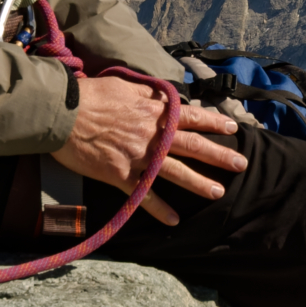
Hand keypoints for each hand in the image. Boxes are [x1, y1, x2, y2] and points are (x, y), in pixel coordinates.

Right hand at [50, 76, 246, 224]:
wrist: (63, 113)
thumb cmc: (91, 95)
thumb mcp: (126, 86)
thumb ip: (150, 95)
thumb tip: (167, 98)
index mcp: (155, 111)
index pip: (192, 116)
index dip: (213, 123)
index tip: (232, 129)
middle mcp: (152, 134)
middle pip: (193, 145)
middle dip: (219, 155)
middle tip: (241, 164)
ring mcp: (138, 156)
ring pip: (176, 172)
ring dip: (199, 183)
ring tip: (218, 192)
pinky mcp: (121, 175)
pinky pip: (145, 195)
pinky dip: (160, 209)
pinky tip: (175, 220)